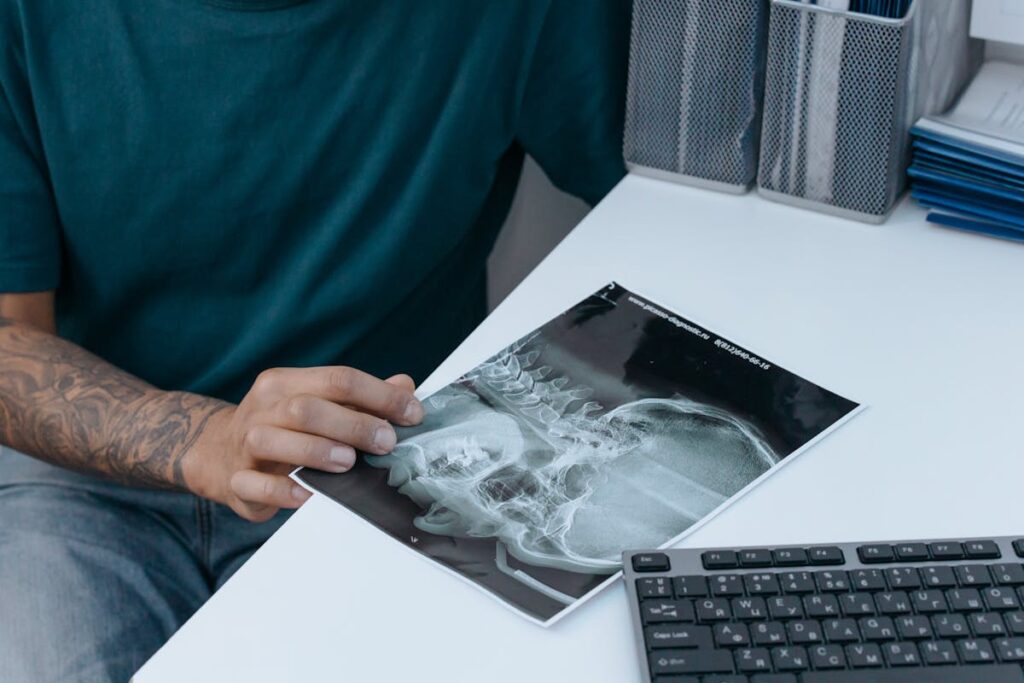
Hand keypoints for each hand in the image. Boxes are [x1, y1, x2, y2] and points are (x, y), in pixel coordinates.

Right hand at [183, 367, 422, 521]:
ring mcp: (245, 444)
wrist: (218, 454)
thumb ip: (362, 398)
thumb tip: (406, 386)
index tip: (412, 414)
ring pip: (274, 440)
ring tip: (349, 463)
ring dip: (316, 450)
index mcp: (287, 383)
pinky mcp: (236, 481)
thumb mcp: (319, 405)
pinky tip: (309, 494)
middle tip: (386, 442)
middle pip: (307, 408)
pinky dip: (284, 491)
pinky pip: (256, 485)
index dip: (380, 395)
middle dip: (353, 424)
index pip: (338, 379)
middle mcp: (263, 408)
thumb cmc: (283, 429)